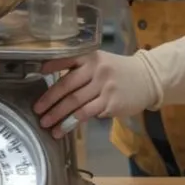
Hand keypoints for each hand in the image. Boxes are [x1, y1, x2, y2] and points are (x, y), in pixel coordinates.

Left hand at [32, 51, 158, 137]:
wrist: (147, 79)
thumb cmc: (117, 71)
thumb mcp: (100, 61)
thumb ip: (80, 69)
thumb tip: (54, 86)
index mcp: (90, 57)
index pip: (66, 59)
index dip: (51, 66)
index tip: (37, 74)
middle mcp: (96, 70)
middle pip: (67, 86)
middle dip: (50, 100)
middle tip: (37, 110)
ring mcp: (104, 87)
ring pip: (76, 103)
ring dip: (59, 116)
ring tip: (47, 125)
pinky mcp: (111, 103)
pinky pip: (88, 114)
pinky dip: (74, 121)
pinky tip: (65, 127)